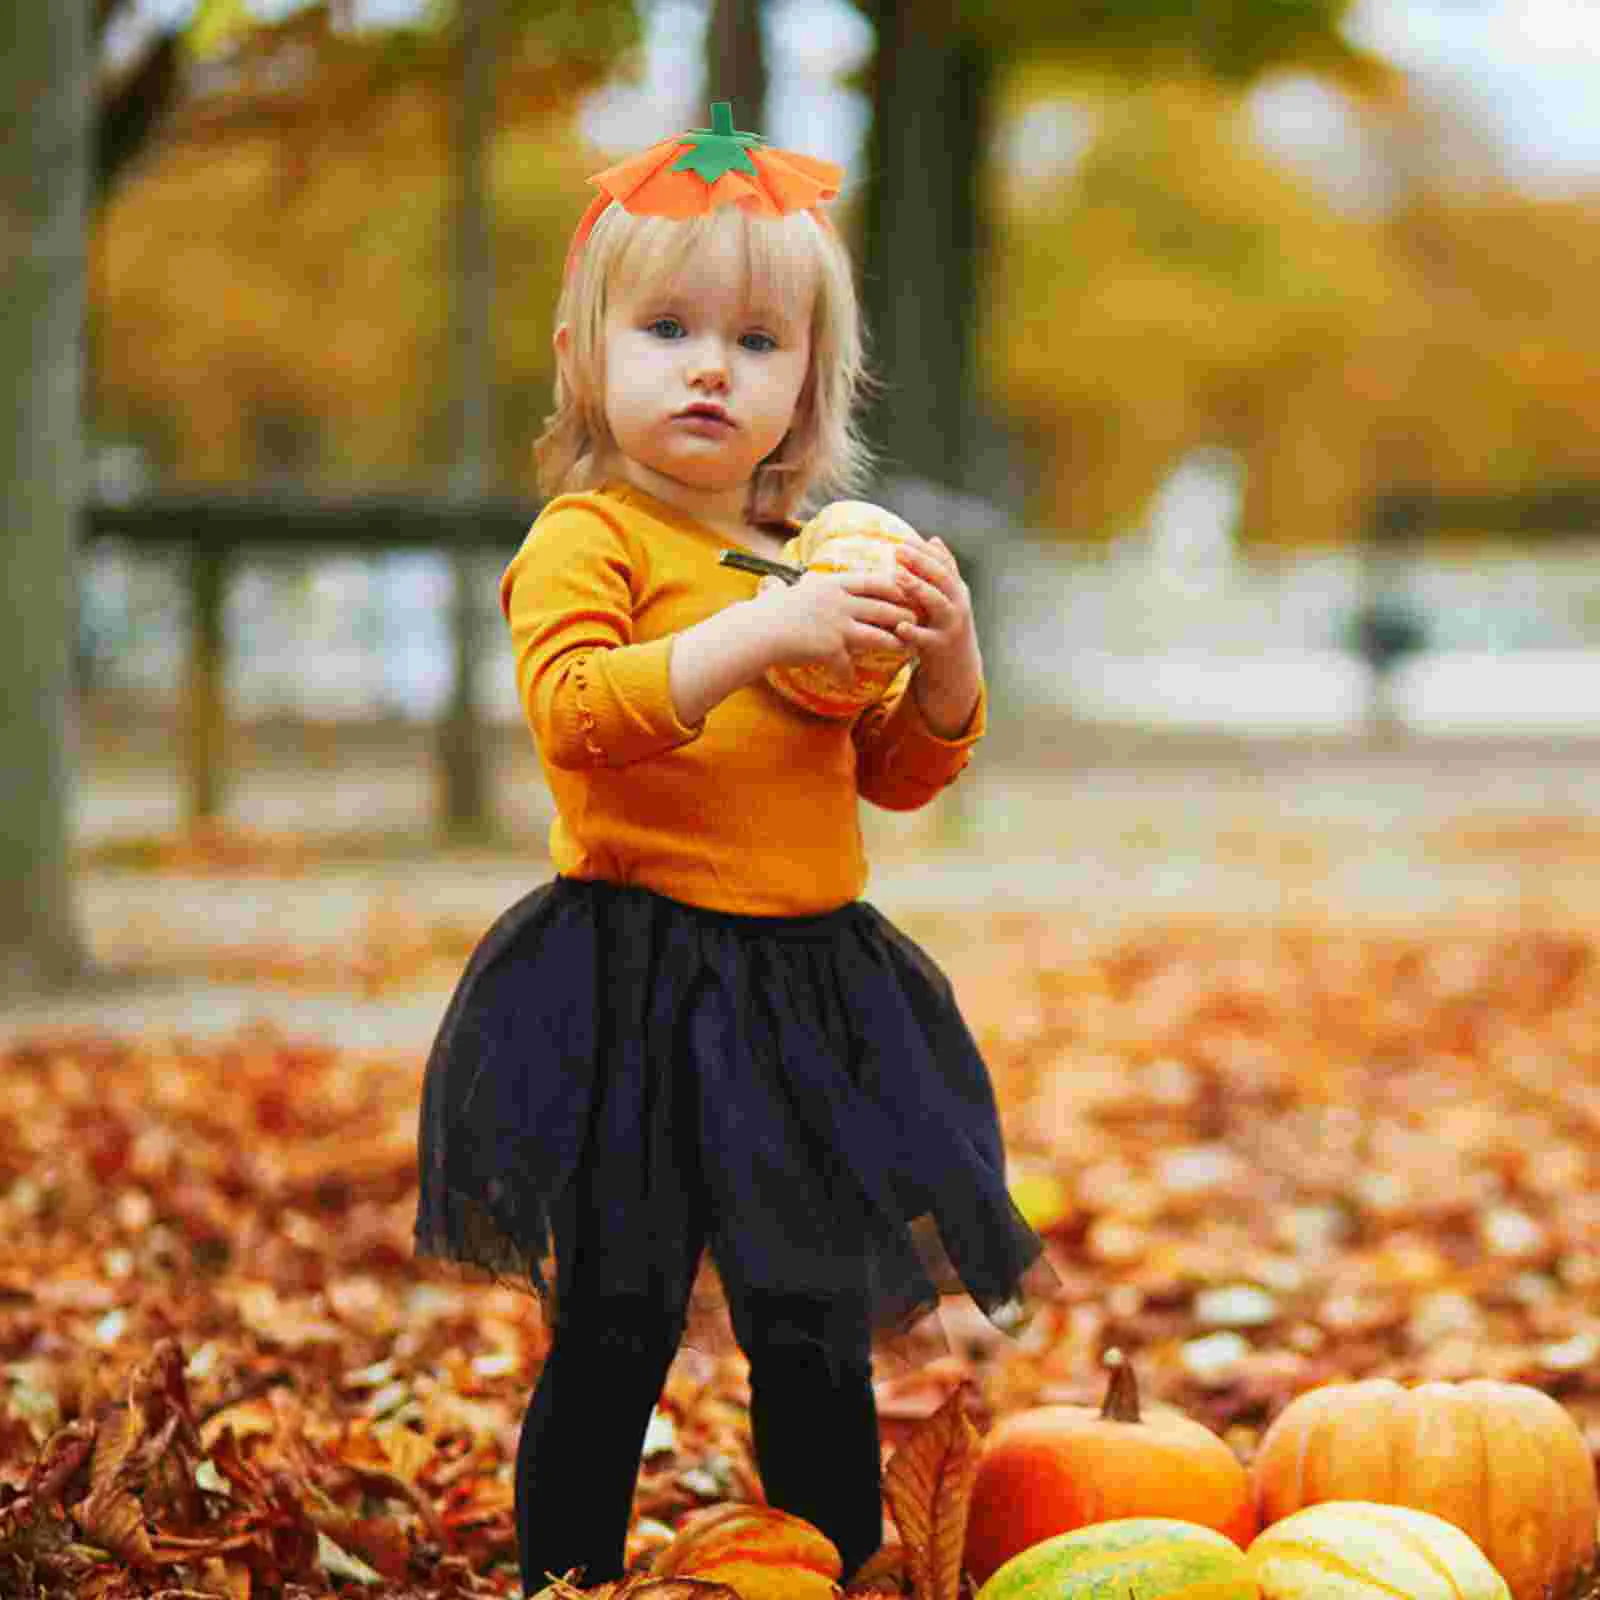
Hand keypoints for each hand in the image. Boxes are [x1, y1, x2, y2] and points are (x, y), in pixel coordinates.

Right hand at [757, 567, 917, 688]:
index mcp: (832, 584)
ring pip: (877, 634)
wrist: (757, 630)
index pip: (872, 580)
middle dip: (903, 613)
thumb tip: (778, 585)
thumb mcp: (785, 592)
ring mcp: (836, 624)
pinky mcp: (830, 647)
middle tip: (918, 619)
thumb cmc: (766, 611)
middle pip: (882, 606)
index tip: (908, 588)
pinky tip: (850, 684)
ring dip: (895, 642)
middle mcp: (839, 601)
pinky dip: (847, 676)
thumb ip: (792, 590)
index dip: (893, 585)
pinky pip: (846, 665)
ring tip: (907, 648)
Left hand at [893, 537, 983, 737]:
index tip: (903, 539)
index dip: (924, 550)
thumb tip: (933, 539)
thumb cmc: (944, 626)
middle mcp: (958, 605)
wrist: (957, 667)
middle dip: (920, 562)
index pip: (943, 564)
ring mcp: (952, 626)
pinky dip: (913, 632)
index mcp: (957, 590)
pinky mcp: (941, 647)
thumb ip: (941, 570)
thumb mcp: (946, 597)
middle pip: (942, 578)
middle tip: (897, 550)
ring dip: (918, 588)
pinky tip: (898, 625)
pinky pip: (926, 638)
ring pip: (937, 603)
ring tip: (897, 577)